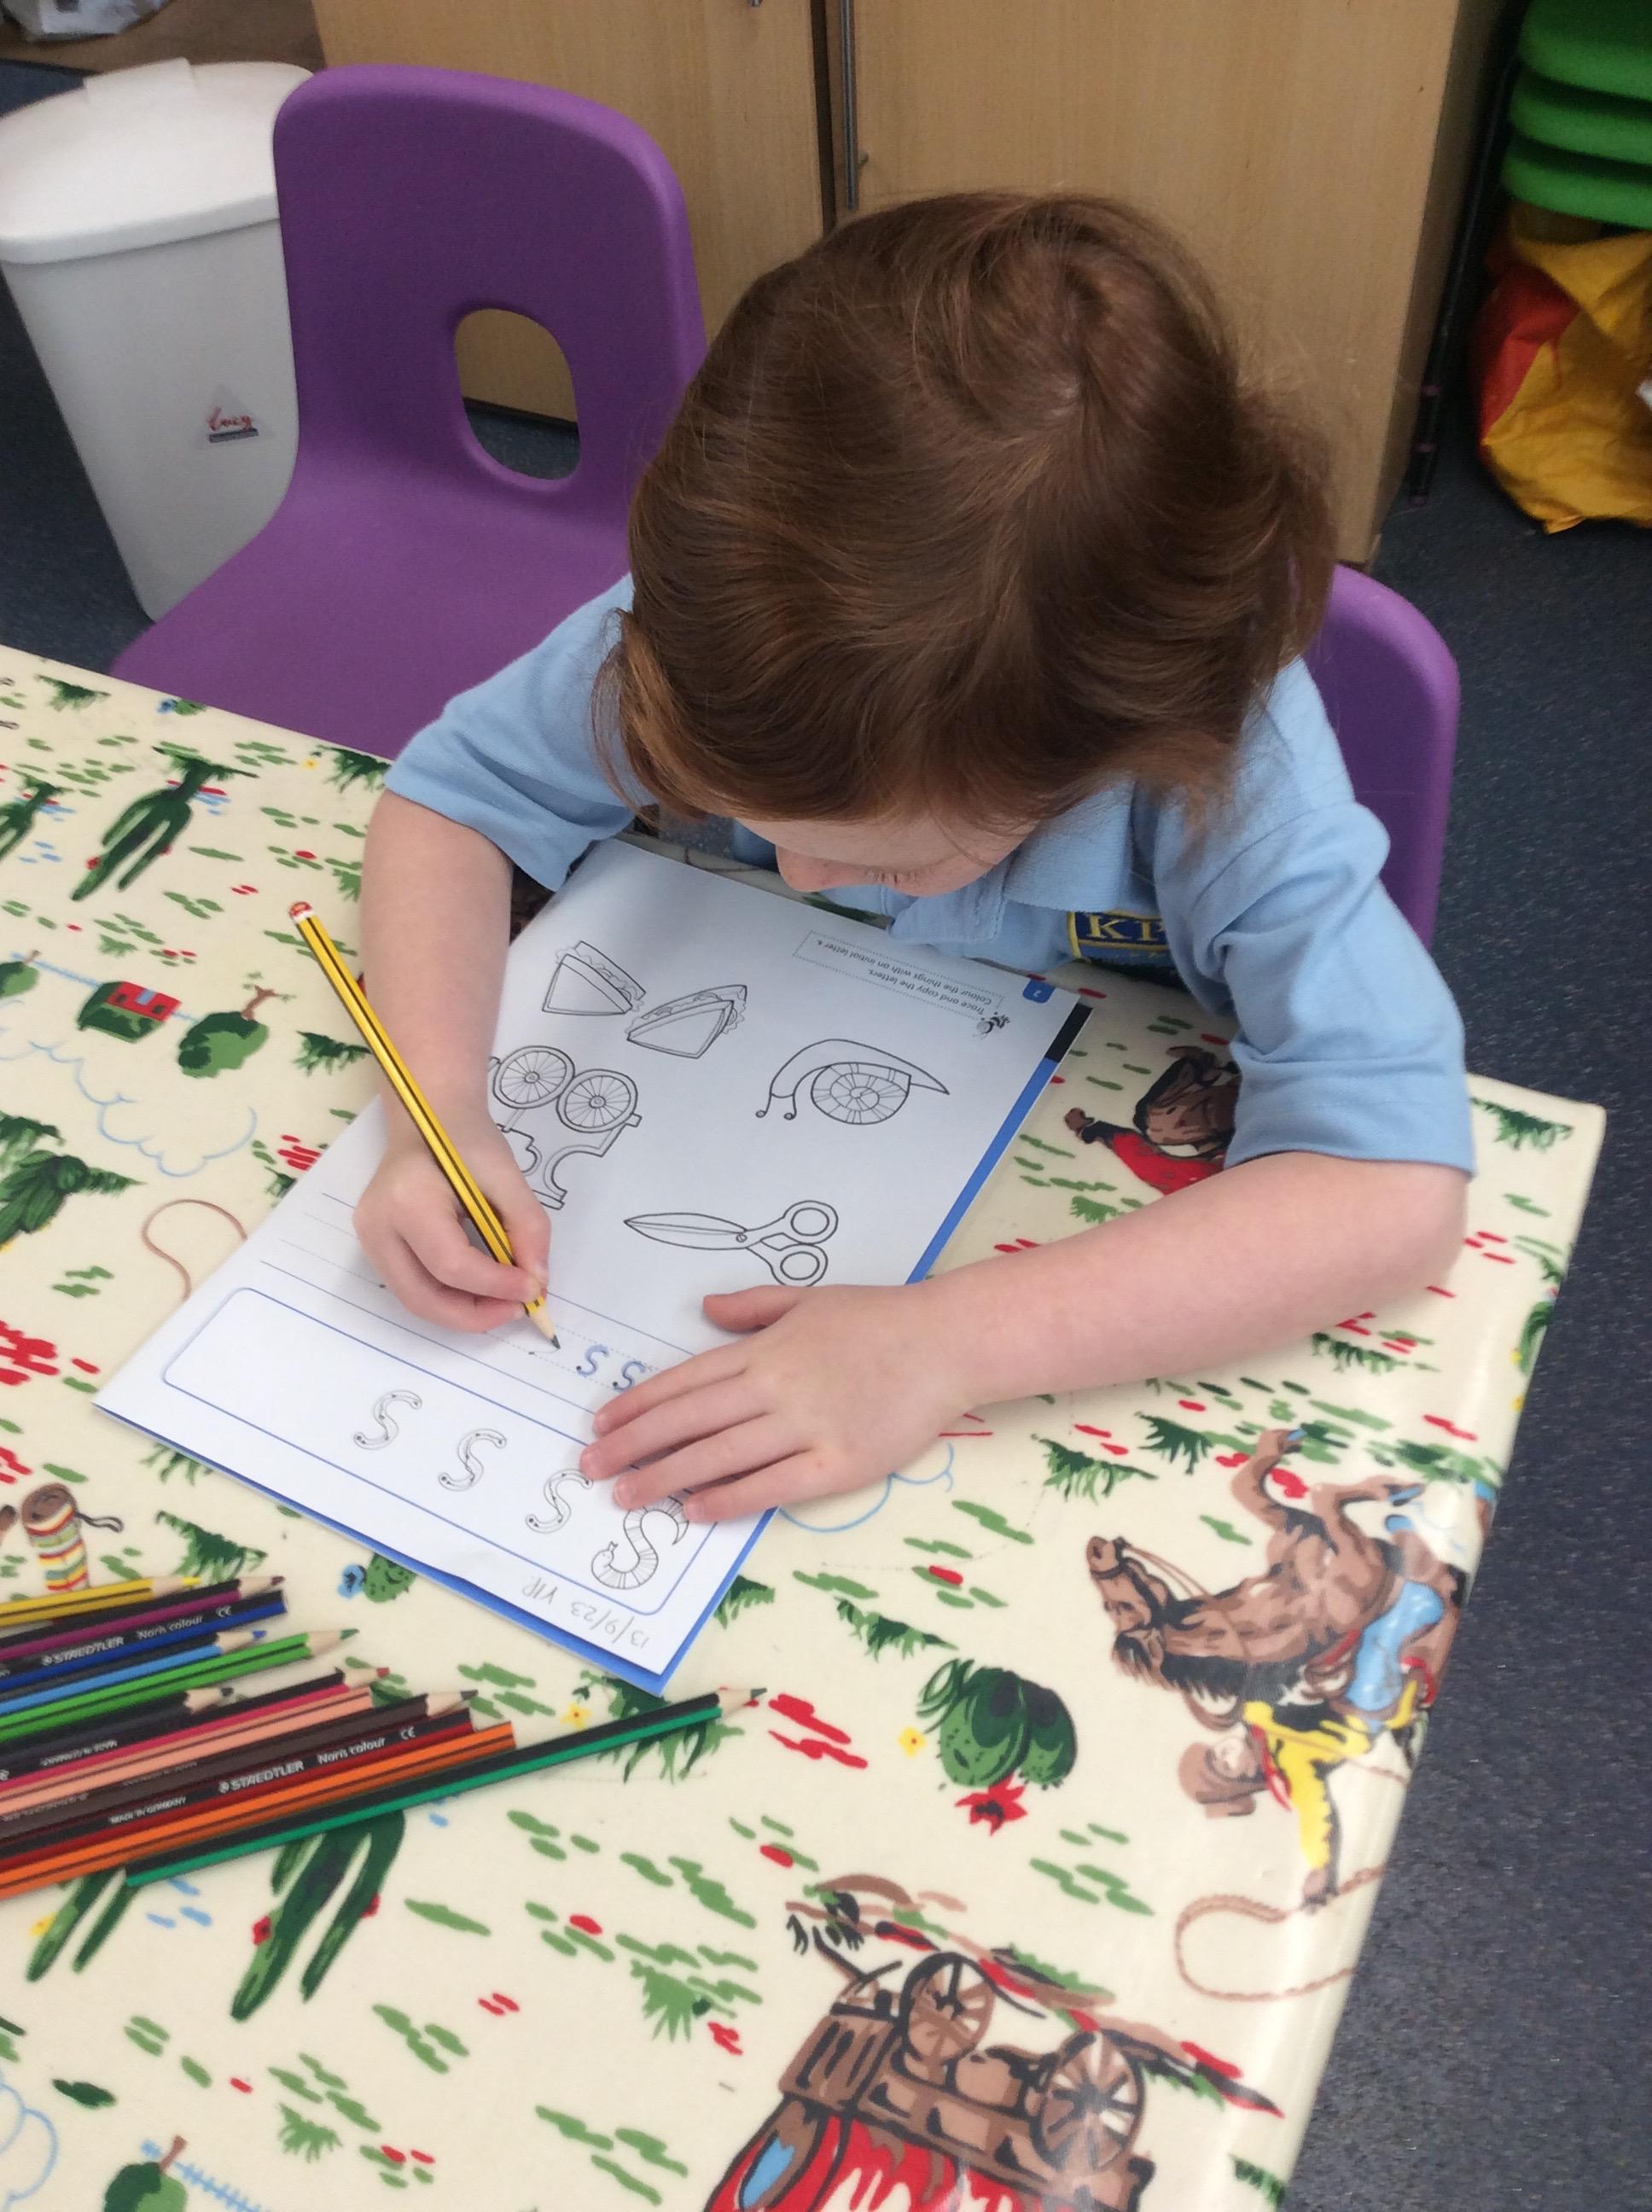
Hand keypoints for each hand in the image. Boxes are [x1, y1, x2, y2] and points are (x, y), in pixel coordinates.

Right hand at [356, 1116, 548, 1331]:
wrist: (428, 1120)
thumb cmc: (467, 1143)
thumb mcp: (508, 1176)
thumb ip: (528, 1227)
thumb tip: (537, 1282)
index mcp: (408, 1199)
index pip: (450, 1263)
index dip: (495, 1285)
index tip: (534, 1289)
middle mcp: (378, 1226)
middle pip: (423, 1297)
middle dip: (475, 1314)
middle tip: (518, 1309)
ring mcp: (369, 1240)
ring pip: (416, 1300)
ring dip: (463, 1312)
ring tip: (503, 1303)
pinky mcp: (375, 1248)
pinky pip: (412, 1287)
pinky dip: (449, 1299)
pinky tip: (480, 1291)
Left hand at [581, 1281, 967, 1521]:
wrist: (948, 1342)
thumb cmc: (881, 1319)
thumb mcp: (810, 1298)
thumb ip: (754, 1307)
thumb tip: (705, 1309)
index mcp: (765, 1349)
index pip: (686, 1380)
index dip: (638, 1405)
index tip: (602, 1424)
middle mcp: (775, 1387)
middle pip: (689, 1420)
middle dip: (633, 1445)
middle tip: (591, 1466)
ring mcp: (806, 1427)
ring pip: (719, 1455)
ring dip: (665, 1477)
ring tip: (626, 1495)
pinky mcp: (838, 1463)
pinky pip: (771, 1485)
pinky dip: (729, 1498)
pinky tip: (695, 1510)